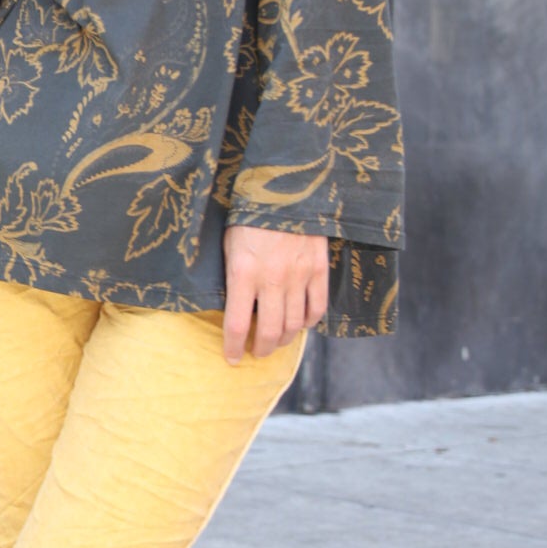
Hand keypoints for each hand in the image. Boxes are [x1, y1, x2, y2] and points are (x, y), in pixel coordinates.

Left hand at [221, 225, 327, 364]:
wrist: (282, 188)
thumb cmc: (248, 217)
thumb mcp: (228, 246)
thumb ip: (233, 278)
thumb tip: (235, 309)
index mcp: (242, 273)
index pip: (237, 325)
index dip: (234, 347)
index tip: (232, 359)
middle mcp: (271, 279)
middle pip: (269, 331)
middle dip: (261, 349)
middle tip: (257, 352)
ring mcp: (298, 275)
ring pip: (294, 324)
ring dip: (284, 339)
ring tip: (277, 341)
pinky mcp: (318, 269)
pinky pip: (317, 307)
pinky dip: (310, 322)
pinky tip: (302, 323)